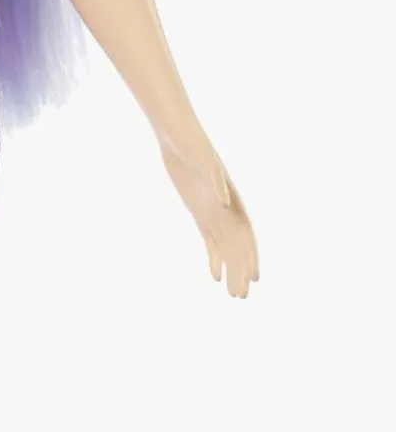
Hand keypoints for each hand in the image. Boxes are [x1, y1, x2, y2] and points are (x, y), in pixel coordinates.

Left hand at [158, 123, 258, 297]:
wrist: (176, 134)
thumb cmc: (191, 143)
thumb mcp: (204, 159)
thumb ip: (215, 179)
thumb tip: (226, 203)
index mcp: (231, 199)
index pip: (245, 233)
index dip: (251, 255)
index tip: (255, 277)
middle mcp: (226, 209)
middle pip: (237, 246)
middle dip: (241, 270)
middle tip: (241, 296)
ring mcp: (213, 212)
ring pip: (225, 247)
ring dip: (230, 270)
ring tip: (234, 294)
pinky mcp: (199, 212)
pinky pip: (209, 240)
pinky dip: (213, 258)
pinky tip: (214, 276)